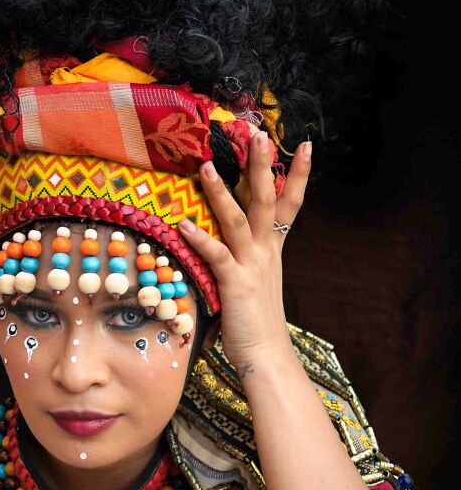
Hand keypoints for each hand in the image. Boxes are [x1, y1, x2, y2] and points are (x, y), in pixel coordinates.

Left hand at [178, 131, 311, 372]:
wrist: (268, 356)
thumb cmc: (257, 322)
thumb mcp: (257, 283)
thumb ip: (247, 260)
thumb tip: (230, 244)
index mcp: (272, 250)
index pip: (290, 204)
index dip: (299, 175)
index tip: (305, 145)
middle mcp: (265, 252)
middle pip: (267, 200)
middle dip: (262, 165)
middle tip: (257, 133)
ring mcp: (252, 266)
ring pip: (237, 219)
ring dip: (221, 191)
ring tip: (207, 165)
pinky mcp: (235, 283)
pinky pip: (217, 255)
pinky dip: (200, 238)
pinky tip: (184, 224)